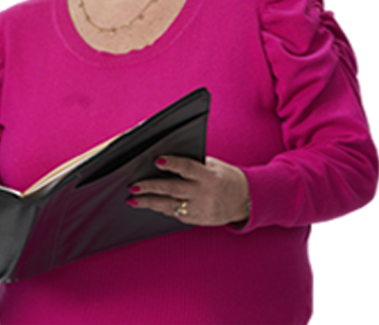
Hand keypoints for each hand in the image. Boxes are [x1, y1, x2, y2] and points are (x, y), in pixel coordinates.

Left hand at [126, 156, 249, 226]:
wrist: (245, 201)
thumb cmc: (225, 177)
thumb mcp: (213, 165)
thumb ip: (193, 163)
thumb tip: (165, 159)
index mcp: (209, 176)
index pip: (188, 168)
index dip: (172, 164)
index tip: (156, 161)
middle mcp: (204, 194)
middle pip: (174, 189)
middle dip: (151, 188)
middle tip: (134, 186)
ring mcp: (201, 209)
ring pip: (170, 206)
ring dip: (150, 202)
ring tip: (133, 199)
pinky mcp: (197, 220)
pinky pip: (175, 214)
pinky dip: (161, 208)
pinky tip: (149, 204)